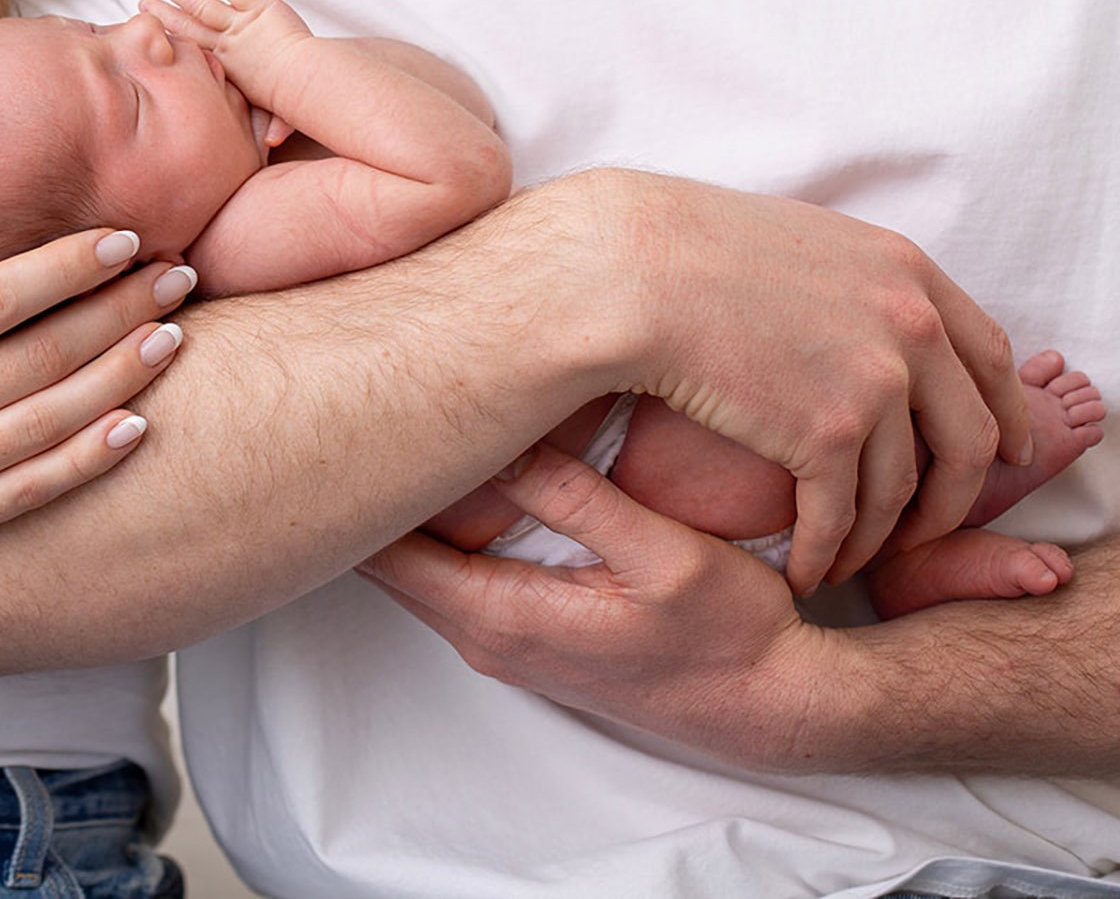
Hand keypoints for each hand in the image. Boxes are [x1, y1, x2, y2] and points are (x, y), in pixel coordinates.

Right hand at [0, 172, 192, 577]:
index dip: (64, 268)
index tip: (122, 240)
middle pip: (40, 356)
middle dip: (119, 311)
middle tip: (179, 275)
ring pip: (51, 420)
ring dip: (123, 376)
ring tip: (176, 334)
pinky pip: (37, 489)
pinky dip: (91, 459)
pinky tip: (140, 423)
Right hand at [141, 0, 310, 105]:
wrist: (305, 81)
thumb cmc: (292, 98)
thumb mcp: (277, 111)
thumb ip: (272, 122)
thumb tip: (270, 146)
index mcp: (225, 66)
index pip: (191, 49)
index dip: (172, 39)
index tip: (153, 31)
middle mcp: (226, 43)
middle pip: (186, 24)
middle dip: (163, 12)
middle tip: (142, 2)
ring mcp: (239, 24)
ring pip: (201, 4)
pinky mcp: (258, 7)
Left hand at [358, 449, 841, 769]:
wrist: (773, 705)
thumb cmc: (730, 633)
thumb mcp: (661, 552)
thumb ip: (577, 500)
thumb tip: (501, 442)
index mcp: (504, 617)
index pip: (387, 556)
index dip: (358, 492)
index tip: (346, 429)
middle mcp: (489, 639)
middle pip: (390, 563)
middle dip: (371, 496)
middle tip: (360, 414)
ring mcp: (506, 644)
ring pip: (420, 572)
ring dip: (405, 514)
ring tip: (397, 436)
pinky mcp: (530, 637)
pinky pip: (455, 581)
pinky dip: (440, 537)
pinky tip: (453, 485)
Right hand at [550, 171, 1032, 590]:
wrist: (631, 271)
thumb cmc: (687, 248)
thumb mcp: (803, 243)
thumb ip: (853, 283)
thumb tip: (859, 315)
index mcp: (908, 271)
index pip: (989, 357)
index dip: (1006, 413)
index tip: (1008, 452)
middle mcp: (912, 326)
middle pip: (970, 436)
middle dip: (957, 497)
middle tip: (933, 530)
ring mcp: (876, 382)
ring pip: (904, 491)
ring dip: (882, 538)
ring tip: (854, 561)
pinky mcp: (825, 434)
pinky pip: (841, 517)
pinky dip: (827, 554)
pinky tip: (805, 572)